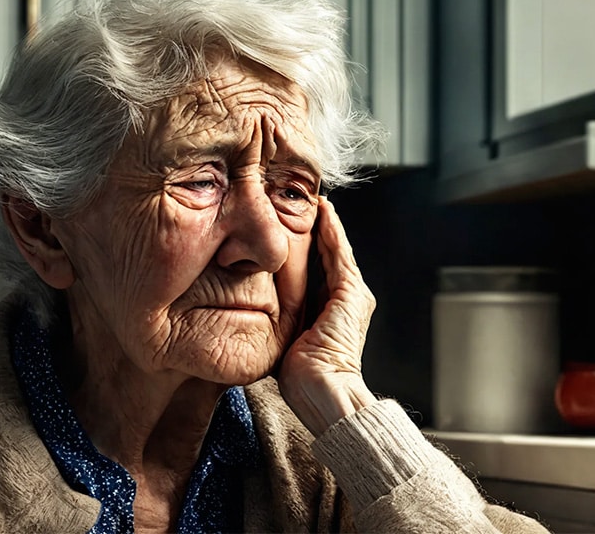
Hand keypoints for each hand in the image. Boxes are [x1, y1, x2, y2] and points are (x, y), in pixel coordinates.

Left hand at [278, 197, 377, 435]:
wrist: (328, 397)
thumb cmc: (304, 383)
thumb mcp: (283, 343)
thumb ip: (274, 324)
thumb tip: (244, 314)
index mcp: (330, 310)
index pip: (316, 267)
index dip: (304, 244)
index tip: (287, 222)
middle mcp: (345, 299)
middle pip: (326, 253)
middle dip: (313, 227)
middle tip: (298, 200)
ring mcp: (351, 295)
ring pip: (334, 248)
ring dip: (324, 222)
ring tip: (311, 197)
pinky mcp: (351, 294)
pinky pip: (338, 255)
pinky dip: (331, 232)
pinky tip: (322, 212)